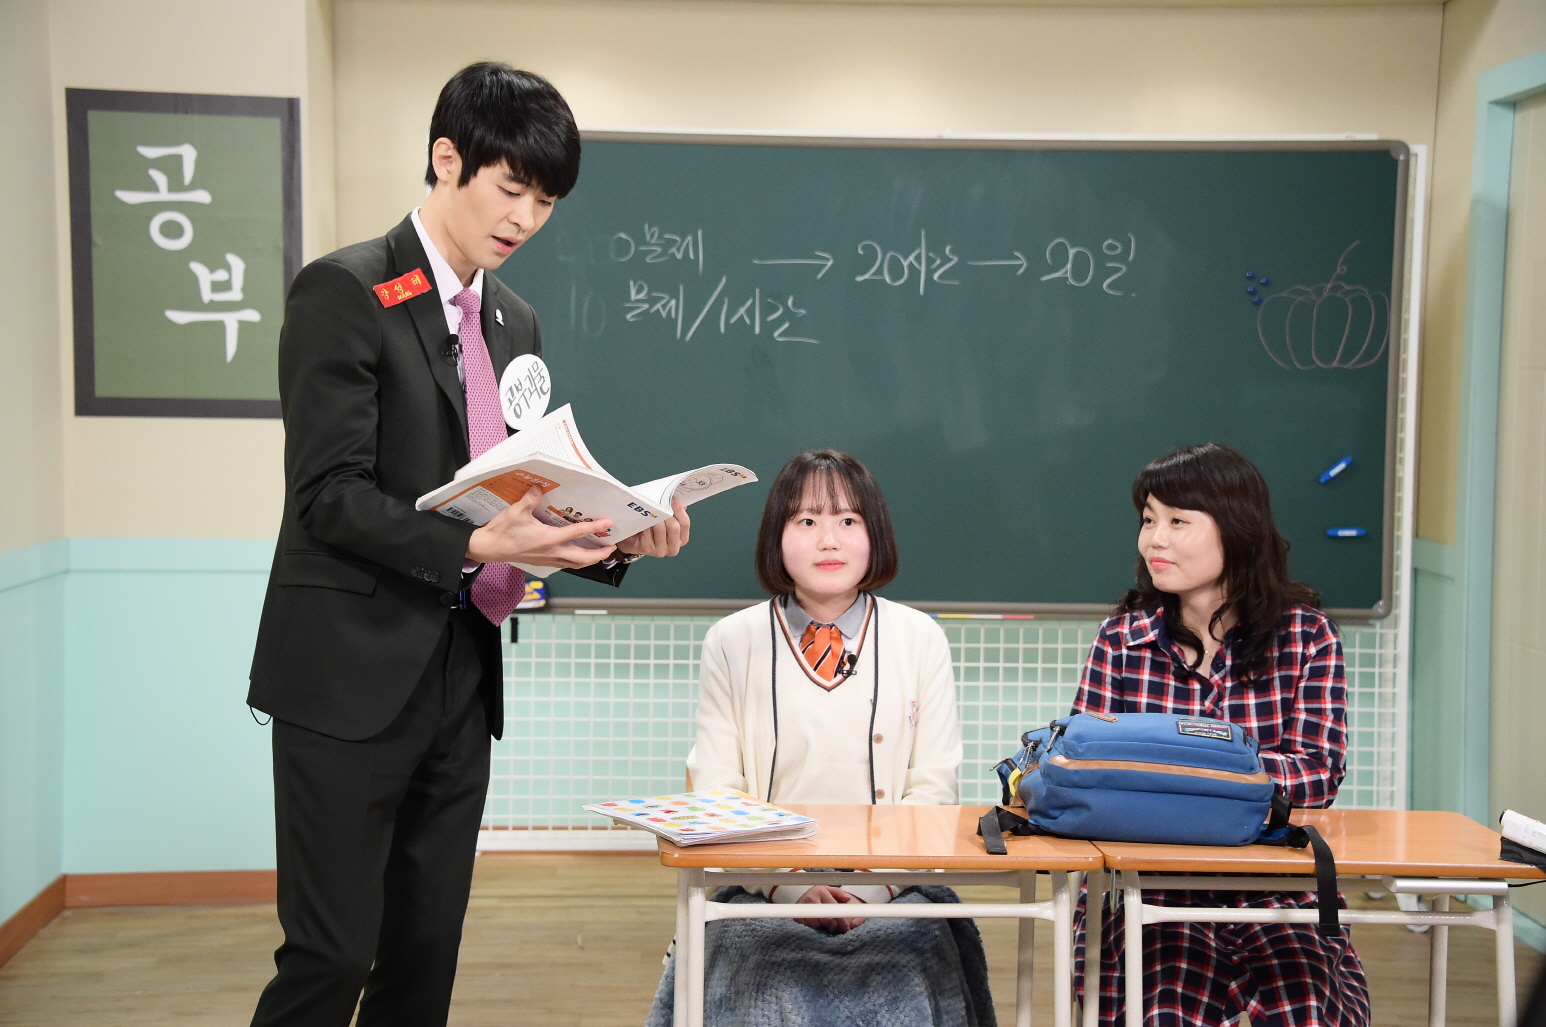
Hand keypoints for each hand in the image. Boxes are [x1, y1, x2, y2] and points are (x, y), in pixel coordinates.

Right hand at [465, 488, 614, 567]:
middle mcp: (552, 552)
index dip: (595, 528)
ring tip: (601, 553)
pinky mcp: (543, 563)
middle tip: (612, 547)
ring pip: (575, 564)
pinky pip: (565, 565)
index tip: (609, 524)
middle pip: (583, 558)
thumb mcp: (516, 511)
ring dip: (590, 560)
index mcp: (548, 539)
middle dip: (600, 554)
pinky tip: (578, 555)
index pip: (577, 533)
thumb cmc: (502, 531)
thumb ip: (530, 499)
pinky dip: (576, 561)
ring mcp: (548, 560)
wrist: (489, 548)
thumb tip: (539, 486)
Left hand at [615, 497, 690, 557]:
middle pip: (674, 527)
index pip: (685, 524)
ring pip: (660, 529)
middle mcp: (673, 548)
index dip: (680, 511)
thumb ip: (674, 512)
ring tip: (651, 509)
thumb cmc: (652, 529)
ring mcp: (661, 550)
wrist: (633, 540)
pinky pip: (648, 531)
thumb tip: (678, 500)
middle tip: (660, 504)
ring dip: (655, 517)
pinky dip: (646, 522)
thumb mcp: (665, 521)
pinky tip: (643, 518)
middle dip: (667, 514)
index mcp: (681, 539)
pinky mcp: (648, 549)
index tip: (673, 500)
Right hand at [793, 886, 865, 933]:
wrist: (804, 898)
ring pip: (817, 925)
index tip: (846, 928)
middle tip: (835, 928)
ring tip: (824, 924)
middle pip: (826, 919)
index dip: (841, 920)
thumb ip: (839, 894)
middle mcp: (810, 898)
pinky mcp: (797, 917)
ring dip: (823, 928)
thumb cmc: (819, 896)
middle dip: (832, 926)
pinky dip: (814, 929)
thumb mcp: (830, 891)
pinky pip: (808, 928)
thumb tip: (847, 899)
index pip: (833, 909)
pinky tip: (816, 925)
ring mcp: (802, 908)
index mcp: (820, 891)